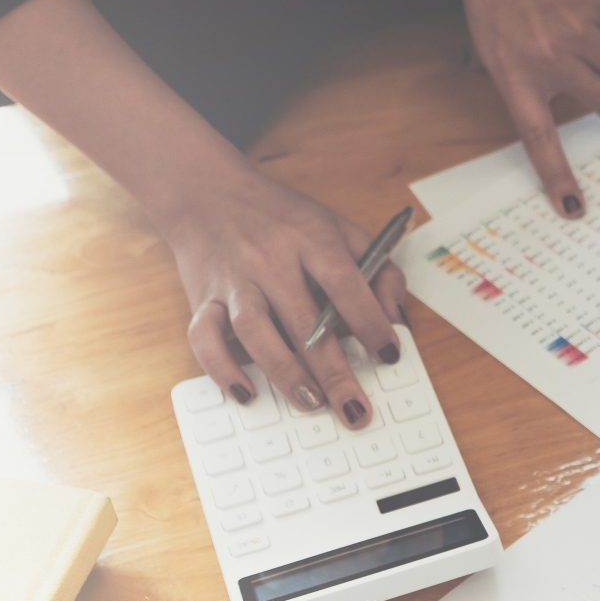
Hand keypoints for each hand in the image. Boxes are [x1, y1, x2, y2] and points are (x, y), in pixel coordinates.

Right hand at [159, 170, 405, 428]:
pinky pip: (204, 338)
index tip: (390, 354)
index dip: (369, 320)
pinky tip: (245, 393)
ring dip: (284, 371)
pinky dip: (221, 369)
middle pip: (303, 320)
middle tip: (354, 408)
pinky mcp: (203, 299)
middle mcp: (270, 260)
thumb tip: (396, 317)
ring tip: (310, 402)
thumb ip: (377, 268)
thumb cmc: (283, 219)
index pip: (344, 283)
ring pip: (255, 331)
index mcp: (310, 239)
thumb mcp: (339, 228)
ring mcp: (234, 282)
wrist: (207, 192)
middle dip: (333, 370)